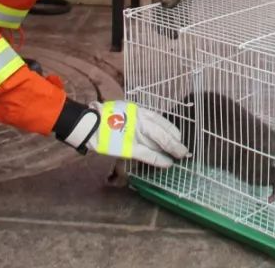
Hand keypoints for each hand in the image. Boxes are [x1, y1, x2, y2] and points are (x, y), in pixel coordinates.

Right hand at [57, 99, 189, 168]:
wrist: (90, 123)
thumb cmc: (106, 118)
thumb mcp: (126, 112)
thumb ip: (138, 120)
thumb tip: (149, 132)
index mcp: (141, 111)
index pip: (163, 122)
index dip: (173, 132)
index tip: (179, 138)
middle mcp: (141, 121)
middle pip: (164, 133)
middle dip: (176, 143)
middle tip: (185, 151)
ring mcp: (136, 133)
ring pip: (160, 142)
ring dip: (172, 150)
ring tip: (181, 157)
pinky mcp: (129, 148)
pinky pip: (148, 154)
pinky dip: (160, 159)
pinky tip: (168, 163)